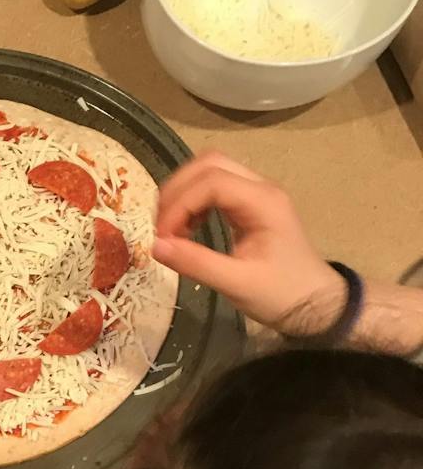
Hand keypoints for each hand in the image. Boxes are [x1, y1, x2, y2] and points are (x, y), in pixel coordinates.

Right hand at [153, 152, 344, 337]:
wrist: (314, 304)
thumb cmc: (280, 294)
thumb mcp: (236, 284)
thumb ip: (195, 262)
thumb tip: (155, 246)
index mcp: (263, 202)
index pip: (210, 183)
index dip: (179, 205)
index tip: (162, 237)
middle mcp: (260, 188)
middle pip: (209, 164)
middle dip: (177, 190)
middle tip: (161, 226)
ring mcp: (255, 194)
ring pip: (210, 170)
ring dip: (183, 193)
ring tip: (171, 228)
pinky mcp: (248, 205)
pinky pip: (214, 187)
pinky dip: (193, 201)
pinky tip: (187, 228)